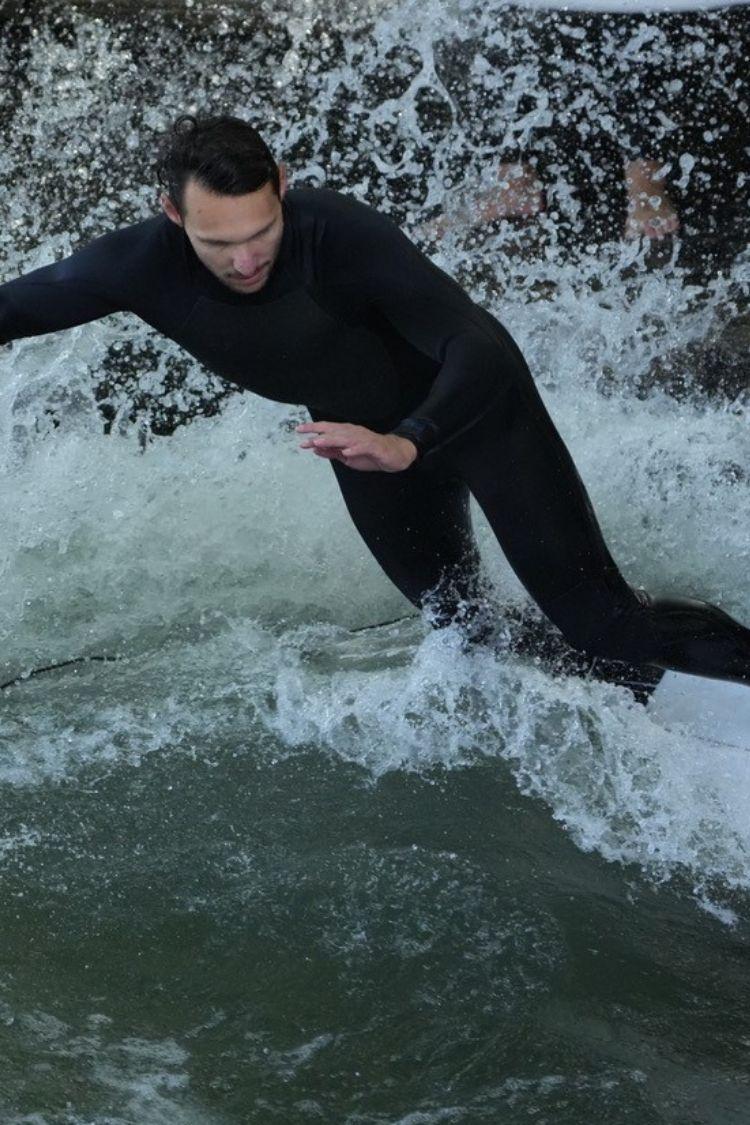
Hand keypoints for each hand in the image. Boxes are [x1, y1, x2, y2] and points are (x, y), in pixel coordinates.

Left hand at [296, 421, 417, 471]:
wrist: (393, 455)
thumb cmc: (370, 454)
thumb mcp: (347, 456)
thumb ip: (332, 452)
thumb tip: (315, 449)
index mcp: (346, 434)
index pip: (327, 429)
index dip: (313, 428)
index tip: (298, 431)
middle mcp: (353, 433)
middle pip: (334, 431)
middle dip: (318, 434)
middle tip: (305, 439)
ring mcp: (364, 439)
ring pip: (346, 438)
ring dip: (332, 440)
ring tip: (319, 442)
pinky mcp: (374, 446)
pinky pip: (363, 447)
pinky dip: (354, 449)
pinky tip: (346, 452)